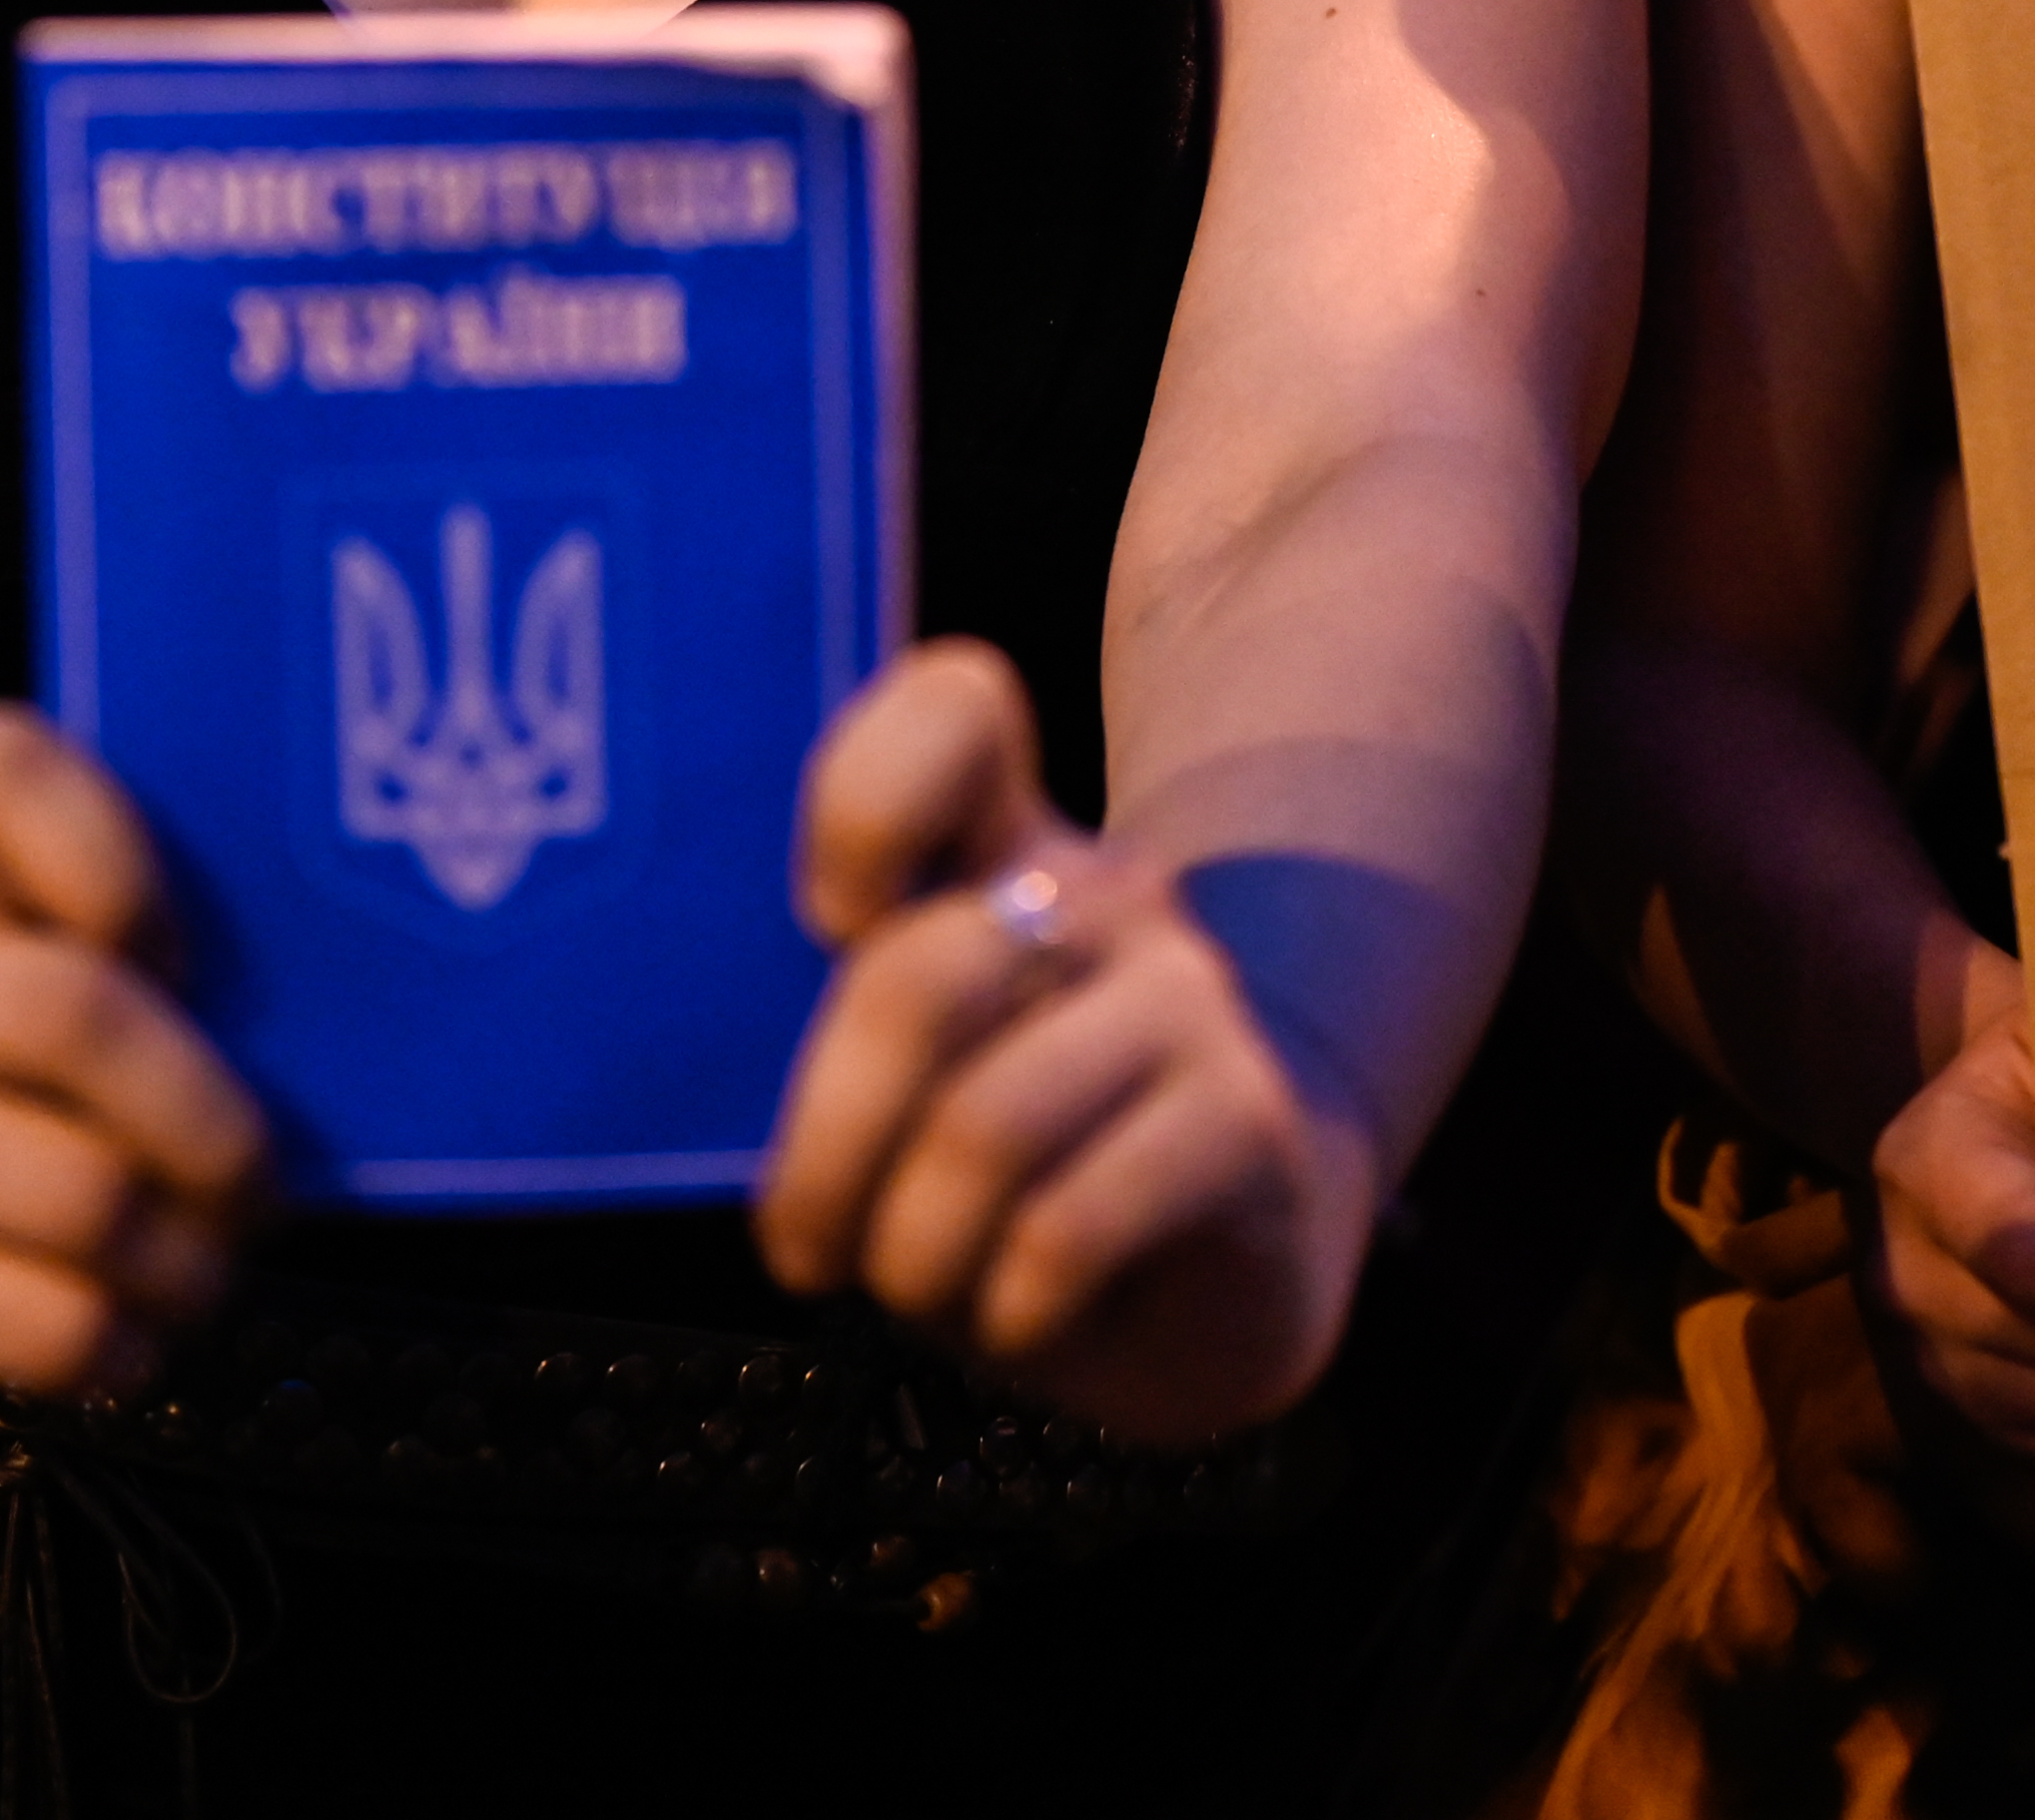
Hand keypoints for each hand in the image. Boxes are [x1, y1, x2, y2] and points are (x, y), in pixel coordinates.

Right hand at [0, 703, 271, 1401]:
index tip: (187, 957)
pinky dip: (129, 1344)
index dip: (119, 856)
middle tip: (256, 1173)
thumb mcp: (12, 931)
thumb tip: (321, 990)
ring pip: (89, 1199)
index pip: (4, 773)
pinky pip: (55, 1332)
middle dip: (210, 1112)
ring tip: (202, 1259)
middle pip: (78, 1014)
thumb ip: (131, 901)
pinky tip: (130, 1327)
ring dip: (192, 1254)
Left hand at [755, 642, 1374, 1447]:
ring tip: (916, 1294)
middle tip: (804, 1252)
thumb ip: (852, 1067)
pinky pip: (1073, 1221)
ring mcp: (1185, 999)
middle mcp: (1099, 900)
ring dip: (914, 1251)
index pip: (958, 713)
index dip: (868, 799)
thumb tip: (787, 1180)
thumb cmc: (1023, 1187)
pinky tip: (1015, 1321)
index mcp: (1002, 856)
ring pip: (986, 1121)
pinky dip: (1009, 1303)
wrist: (1222, 1286)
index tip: (830, 925)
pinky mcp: (1247, 1122)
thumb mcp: (916, 1107)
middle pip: (917, 978)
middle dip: (829, 1146)